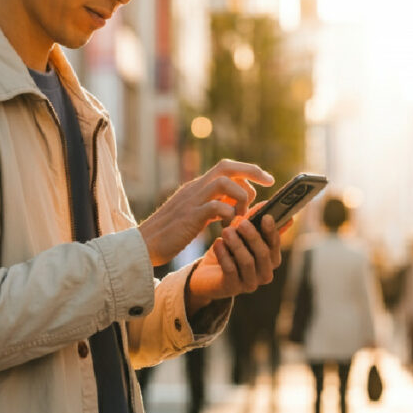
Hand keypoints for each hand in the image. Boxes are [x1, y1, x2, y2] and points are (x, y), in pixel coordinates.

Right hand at [138, 159, 273, 266]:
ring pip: (224, 183)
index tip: (266, 180)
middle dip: (252, 172)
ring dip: (240, 197)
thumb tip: (234, 202)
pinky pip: (216, 207)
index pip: (225, 167)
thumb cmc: (170, 233)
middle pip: (227, 167)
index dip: (248, 170)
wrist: (144, 245)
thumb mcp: (194, 213)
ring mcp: (191, 201)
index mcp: (197, 187)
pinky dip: (228, 215)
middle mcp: (195, 188)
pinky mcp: (189, 217)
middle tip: (268, 183)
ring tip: (240, 216)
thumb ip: (212, 204)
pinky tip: (226, 228)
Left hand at [184, 208, 281, 313]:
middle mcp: (264, 274)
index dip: (272, 231)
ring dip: (237, 244)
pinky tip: (217, 243)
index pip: (275, 245)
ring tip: (226, 231)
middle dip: (253, 237)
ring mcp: (250, 283)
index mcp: (271, 260)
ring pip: (248, 262)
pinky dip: (224, 255)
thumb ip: (253, 221)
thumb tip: (267, 203)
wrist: (206, 273)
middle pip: (263, 254)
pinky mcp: (232, 288)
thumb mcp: (240, 235)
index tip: (266, 216)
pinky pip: (231, 270)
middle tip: (241, 223)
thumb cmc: (229, 250)